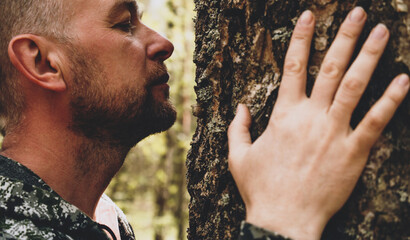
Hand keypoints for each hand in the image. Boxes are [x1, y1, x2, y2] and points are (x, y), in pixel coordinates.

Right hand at [228, 7, 408, 239]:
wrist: (283, 220)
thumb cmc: (261, 189)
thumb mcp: (238, 156)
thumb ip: (238, 128)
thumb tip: (240, 106)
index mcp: (283, 115)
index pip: (292, 67)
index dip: (300, 39)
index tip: (308, 16)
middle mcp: (310, 117)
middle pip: (329, 68)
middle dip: (344, 37)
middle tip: (358, 14)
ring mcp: (334, 133)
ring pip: (354, 86)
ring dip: (369, 56)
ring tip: (382, 32)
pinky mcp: (353, 152)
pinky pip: (375, 121)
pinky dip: (390, 100)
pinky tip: (403, 80)